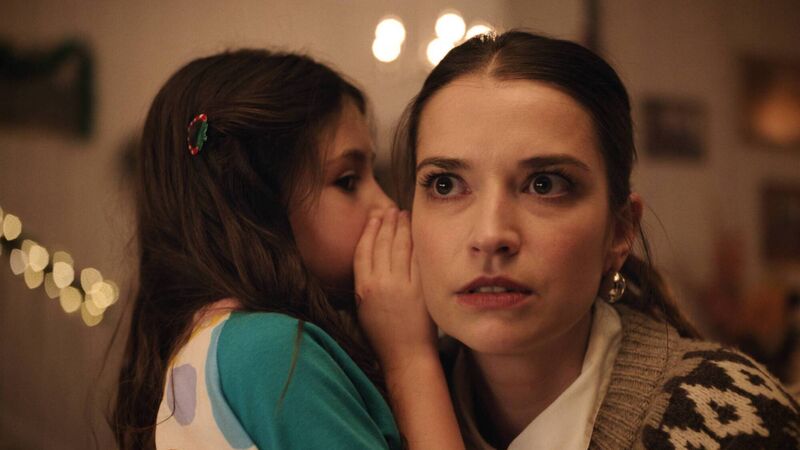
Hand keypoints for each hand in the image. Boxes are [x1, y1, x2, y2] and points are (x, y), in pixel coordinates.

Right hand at [354, 209, 436, 368]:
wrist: (406, 355)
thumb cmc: (383, 336)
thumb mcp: (363, 309)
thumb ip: (364, 284)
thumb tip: (369, 261)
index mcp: (363, 288)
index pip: (364, 250)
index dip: (369, 231)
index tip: (374, 218)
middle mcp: (381, 283)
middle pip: (382, 243)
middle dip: (386, 223)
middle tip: (390, 210)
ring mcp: (401, 285)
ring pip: (400, 247)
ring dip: (401, 227)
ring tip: (402, 215)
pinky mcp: (420, 288)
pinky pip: (418, 258)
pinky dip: (416, 242)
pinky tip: (417, 232)